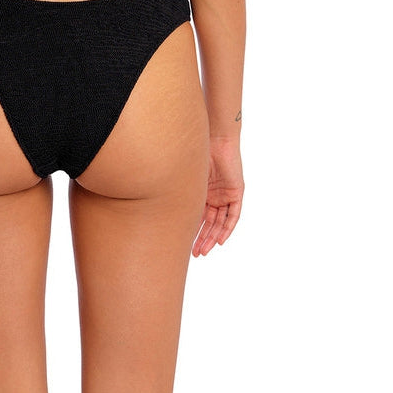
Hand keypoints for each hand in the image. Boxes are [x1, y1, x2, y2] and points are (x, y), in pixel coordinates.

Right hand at [192, 137, 243, 256]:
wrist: (214, 139)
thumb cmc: (197, 153)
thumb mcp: (187, 177)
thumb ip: (180, 191)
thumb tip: (156, 201)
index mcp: (202, 192)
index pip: (199, 216)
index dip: (193, 231)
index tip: (185, 244)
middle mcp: (214, 195)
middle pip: (209, 222)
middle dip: (202, 239)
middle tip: (194, 254)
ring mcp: (225, 194)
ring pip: (220, 222)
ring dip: (212, 237)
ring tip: (204, 250)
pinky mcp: (236, 192)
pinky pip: (233, 215)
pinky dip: (227, 228)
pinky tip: (220, 240)